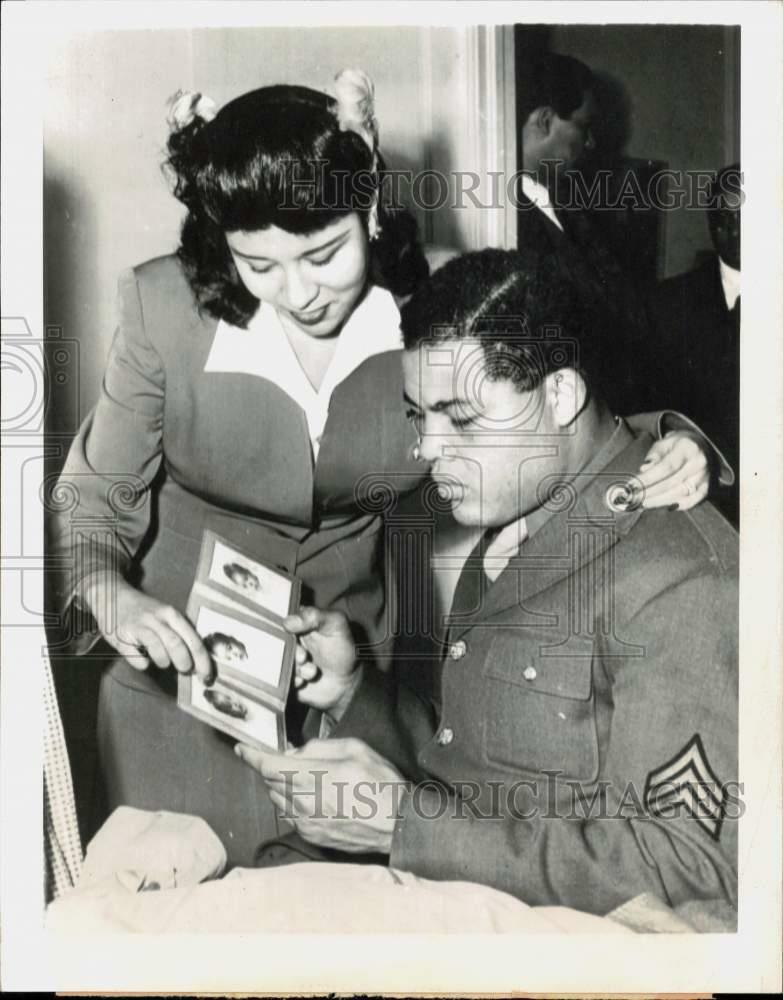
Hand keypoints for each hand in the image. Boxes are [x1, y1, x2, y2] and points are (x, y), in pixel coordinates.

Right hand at [82, 571, 211, 679]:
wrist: (111, 595)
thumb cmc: (143, 610)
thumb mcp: (165, 614)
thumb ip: (179, 632)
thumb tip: (197, 660)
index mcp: (171, 614)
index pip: (193, 640)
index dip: (203, 661)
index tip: (207, 677)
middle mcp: (156, 618)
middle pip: (176, 644)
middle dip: (184, 663)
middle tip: (185, 671)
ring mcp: (138, 626)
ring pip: (157, 648)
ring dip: (164, 661)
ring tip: (163, 663)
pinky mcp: (122, 636)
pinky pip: (135, 656)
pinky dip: (142, 663)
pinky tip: (143, 661)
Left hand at [235, 737, 407, 853]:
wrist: (398, 825)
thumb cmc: (381, 784)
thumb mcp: (355, 749)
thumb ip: (320, 747)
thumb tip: (295, 752)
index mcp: (316, 777)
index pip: (269, 766)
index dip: (252, 756)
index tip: (243, 749)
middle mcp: (305, 803)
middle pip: (270, 782)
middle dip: (272, 767)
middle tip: (286, 758)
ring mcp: (306, 823)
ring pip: (277, 798)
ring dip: (281, 785)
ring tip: (304, 777)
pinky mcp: (311, 836)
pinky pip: (288, 814)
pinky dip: (291, 801)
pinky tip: (311, 796)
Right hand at [285, 606, 360, 715]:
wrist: (346, 683)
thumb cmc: (342, 650)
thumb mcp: (336, 625)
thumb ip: (315, 616)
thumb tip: (287, 622)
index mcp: (297, 621)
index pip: (279, 617)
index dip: (284, 628)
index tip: (294, 636)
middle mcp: (287, 639)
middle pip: (274, 641)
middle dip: (290, 651)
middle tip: (304, 658)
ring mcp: (283, 658)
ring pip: (275, 661)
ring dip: (294, 668)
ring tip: (312, 672)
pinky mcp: (282, 676)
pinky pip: (275, 678)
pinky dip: (289, 680)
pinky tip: (303, 682)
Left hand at [633, 430, 709, 510]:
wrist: (699, 446)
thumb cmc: (676, 446)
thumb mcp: (663, 444)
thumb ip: (653, 457)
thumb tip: (643, 470)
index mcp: (687, 448)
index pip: (665, 467)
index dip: (648, 479)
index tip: (632, 486)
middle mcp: (698, 463)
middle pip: (672, 483)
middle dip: (650, 493)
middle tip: (634, 498)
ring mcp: (704, 477)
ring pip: (680, 494)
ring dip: (659, 501)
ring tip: (643, 503)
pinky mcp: (706, 488)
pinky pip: (690, 502)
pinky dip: (675, 506)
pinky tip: (661, 507)